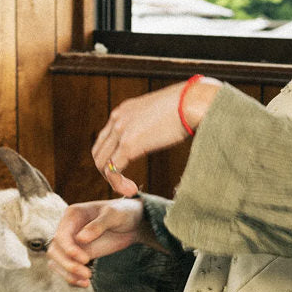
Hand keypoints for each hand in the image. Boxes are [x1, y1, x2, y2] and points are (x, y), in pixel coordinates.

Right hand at [48, 198, 149, 285]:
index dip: (69, 249)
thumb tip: (80, 239)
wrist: (133, 223)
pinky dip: (72, 278)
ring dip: (68, 274)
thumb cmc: (123, 213)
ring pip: (57, 262)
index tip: (85, 259)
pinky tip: (85, 284)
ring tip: (86, 282)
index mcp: (72, 215)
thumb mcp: (114, 215)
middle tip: (87, 274)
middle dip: (67, 264)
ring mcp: (72, 243)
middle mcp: (68, 229)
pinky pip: (67, 269)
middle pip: (55, 250)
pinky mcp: (78, 255)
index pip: (61, 235)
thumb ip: (98, 225)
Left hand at [92, 78, 220, 194]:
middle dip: (109, 171)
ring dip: (112, 180)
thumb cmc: (187, 107)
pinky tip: (131, 190)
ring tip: (129, 189)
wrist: (192, 102)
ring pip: (101, 162)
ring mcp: (120, 131)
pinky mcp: (128, 144)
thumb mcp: (160, 114)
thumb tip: (160, 135)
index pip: (105, 138)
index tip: (128, 170)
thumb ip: (151, 125)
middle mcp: (117, 119)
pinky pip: (112, 169)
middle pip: (99, 151)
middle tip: (125, 183)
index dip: (112, 158)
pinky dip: (117, 184)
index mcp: (124, 111)